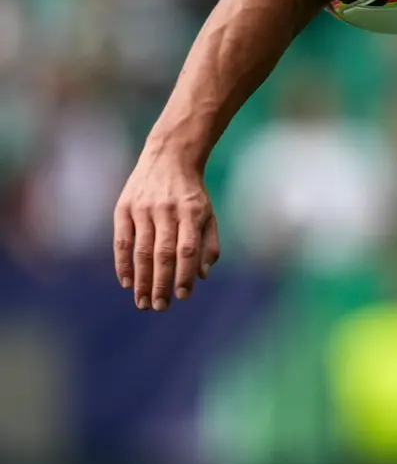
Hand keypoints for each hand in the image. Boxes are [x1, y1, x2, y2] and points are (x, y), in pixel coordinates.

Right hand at [112, 147, 220, 310]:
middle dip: (160, 283)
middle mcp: (166, 210)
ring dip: (141, 279)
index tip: (183, 295)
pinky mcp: (124, 207)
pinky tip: (126, 282)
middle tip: (159, 306)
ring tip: (142, 301)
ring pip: (141, 250)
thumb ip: (208, 244)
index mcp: (191, 212)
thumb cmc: (192, 193)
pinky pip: (121, 240)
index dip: (184, 274)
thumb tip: (202, 275)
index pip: (187, 250)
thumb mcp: (208, 213)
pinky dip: (122, 263)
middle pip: (162, 254)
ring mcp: (143, 208)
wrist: (169, 156)